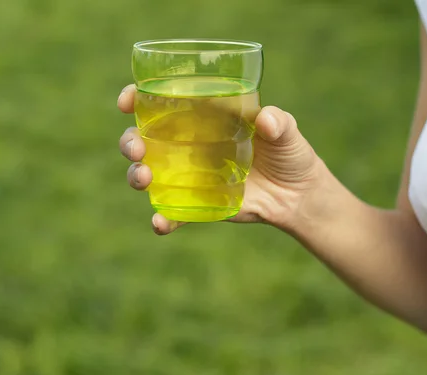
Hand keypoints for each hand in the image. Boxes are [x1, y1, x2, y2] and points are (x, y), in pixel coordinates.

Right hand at [118, 84, 325, 234]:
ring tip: (144, 178)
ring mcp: (191, 176)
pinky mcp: (199, 204)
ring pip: (150, 173)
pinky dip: (162, 219)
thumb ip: (280, 123)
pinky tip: (159, 223)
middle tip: (137, 148)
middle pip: (145, 138)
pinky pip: (173, 213)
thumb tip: (266, 120)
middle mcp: (190, 145)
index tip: (128, 100)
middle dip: (130, 141)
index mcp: (205, 118)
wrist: (299, 196)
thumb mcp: (288, 133)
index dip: (137, 99)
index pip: (162, 103)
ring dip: (137, 175)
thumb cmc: (291, 155)